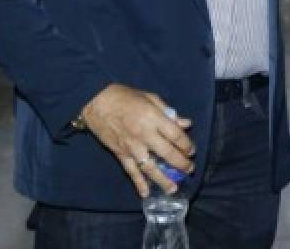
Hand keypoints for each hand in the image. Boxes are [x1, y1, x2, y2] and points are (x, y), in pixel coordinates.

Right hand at [80, 84, 194, 197]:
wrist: (97, 101)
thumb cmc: (126, 97)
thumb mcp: (151, 98)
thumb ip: (169, 112)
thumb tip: (186, 123)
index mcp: (154, 119)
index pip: (176, 135)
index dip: (186, 144)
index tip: (192, 150)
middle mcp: (144, 135)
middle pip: (167, 153)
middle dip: (180, 163)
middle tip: (189, 169)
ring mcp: (132, 147)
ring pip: (150, 167)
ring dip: (163, 179)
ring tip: (173, 188)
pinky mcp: (120, 154)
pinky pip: (131, 171)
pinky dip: (138, 183)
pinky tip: (146, 193)